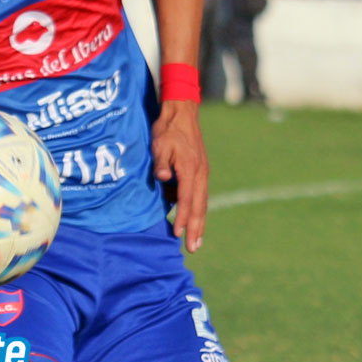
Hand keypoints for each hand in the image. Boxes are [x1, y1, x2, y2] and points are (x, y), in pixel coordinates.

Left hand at [150, 100, 208, 252]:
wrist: (182, 114)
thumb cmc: (167, 130)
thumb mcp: (159, 144)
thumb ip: (161, 163)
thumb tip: (163, 179)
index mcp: (190, 169)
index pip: (186, 199)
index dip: (183, 218)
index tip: (178, 233)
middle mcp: (200, 174)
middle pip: (199, 206)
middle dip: (196, 229)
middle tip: (193, 248)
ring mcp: (202, 172)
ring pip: (202, 202)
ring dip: (200, 222)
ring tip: (196, 241)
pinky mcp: (200, 171)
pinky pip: (199, 194)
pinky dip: (197, 209)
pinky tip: (191, 219)